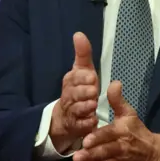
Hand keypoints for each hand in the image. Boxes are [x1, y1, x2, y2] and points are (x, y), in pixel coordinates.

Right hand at [49, 32, 99, 153]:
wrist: (66, 117)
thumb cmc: (79, 89)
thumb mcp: (82, 70)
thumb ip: (83, 54)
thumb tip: (78, 33)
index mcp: (70, 81)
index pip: (74, 77)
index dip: (83, 78)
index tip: (92, 77)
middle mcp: (68, 95)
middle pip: (74, 93)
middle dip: (84, 92)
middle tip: (94, 92)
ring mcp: (71, 112)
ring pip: (77, 109)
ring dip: (85, 107)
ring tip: (93, 106)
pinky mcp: (75, 126)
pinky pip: (80, 125)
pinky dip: (87, 123)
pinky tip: (94, 121)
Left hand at [70, 81, 159, 160]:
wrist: (153, 154)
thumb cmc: (137, 131)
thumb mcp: (129, 113)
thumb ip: (117, 100)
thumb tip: (114, 82)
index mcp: (123, 132)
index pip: (110, 135)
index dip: (98, 138)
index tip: (86, 141)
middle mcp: (122, 148)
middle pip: (105, 152)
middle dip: (91, 156)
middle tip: (76, 157)